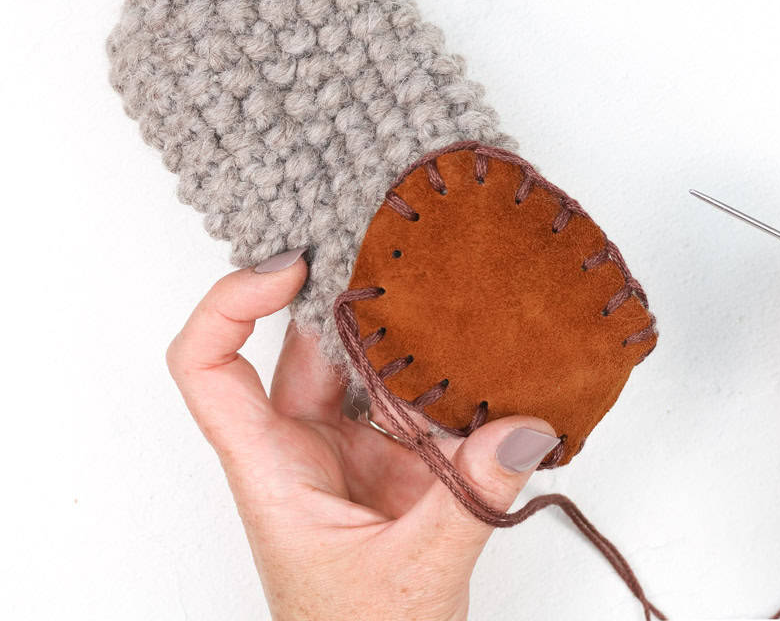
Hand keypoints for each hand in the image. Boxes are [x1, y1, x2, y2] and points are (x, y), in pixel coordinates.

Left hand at [166, 249, 561, 619]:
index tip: (291, 266)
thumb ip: (470, 497)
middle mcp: (302, 447)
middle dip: (350, 294)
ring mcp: (350, 450)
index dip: (232, 303)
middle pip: (305, 344)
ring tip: (458, 294)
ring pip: (365, 363)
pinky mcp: (397, 459)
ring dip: (408, 332)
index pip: (209, 366)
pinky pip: (413, 394)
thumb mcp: (414, 573)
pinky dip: (446, 371)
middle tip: (405, 251)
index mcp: (272, 468)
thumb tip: (525, 426)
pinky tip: (487, 354)